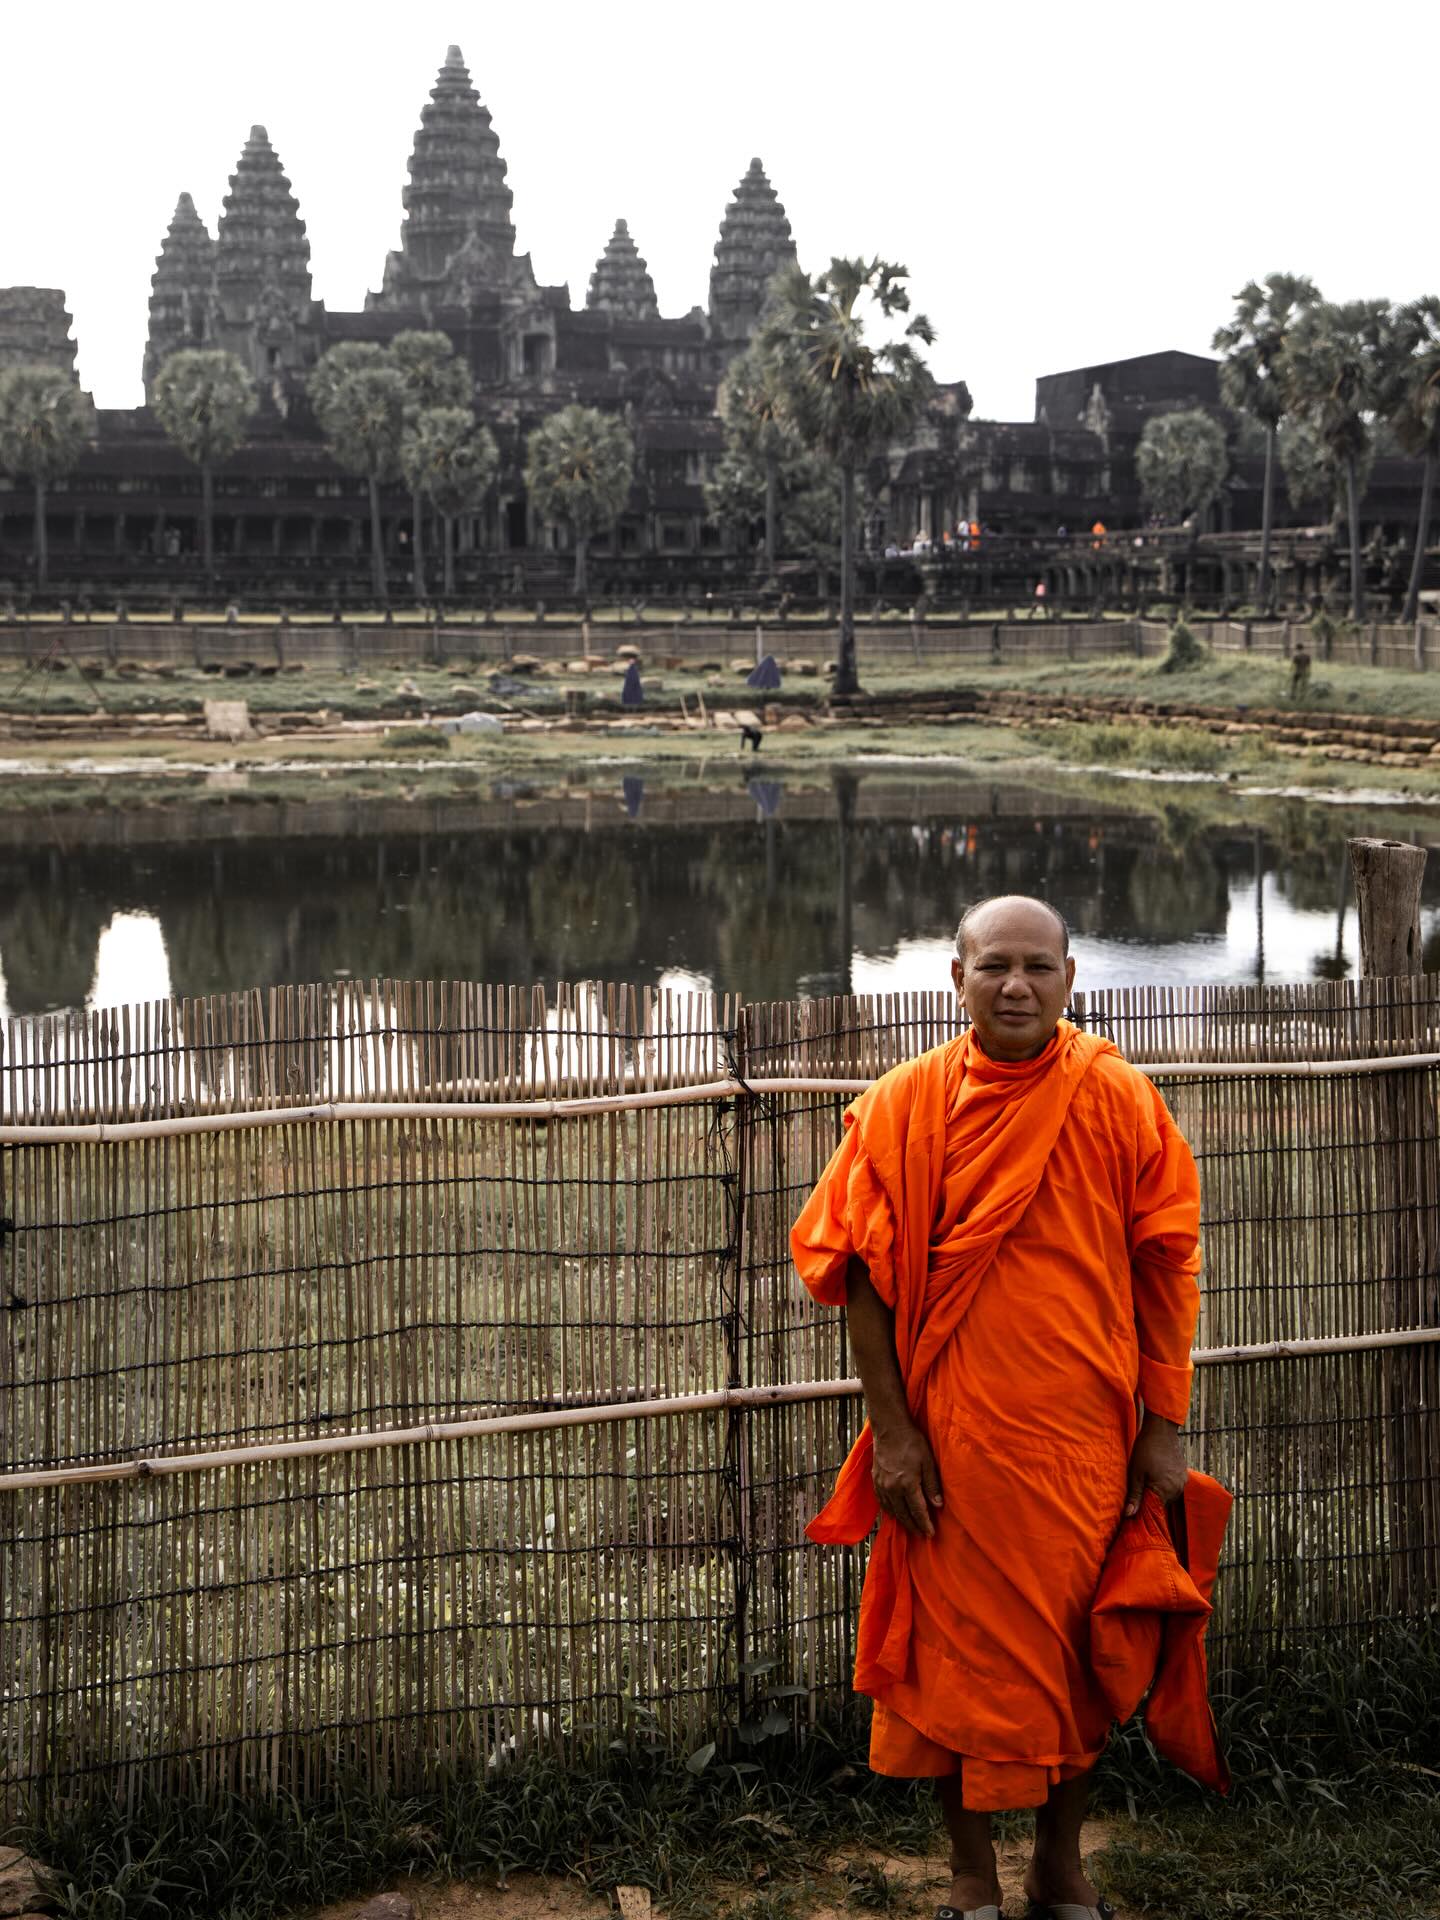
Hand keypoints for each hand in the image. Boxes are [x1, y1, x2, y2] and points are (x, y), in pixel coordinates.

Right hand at [871, 1419, 943, 1536]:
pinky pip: (882, 1502)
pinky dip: (890, 1511)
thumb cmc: (912, 1442)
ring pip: (891, 1511)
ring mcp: (882, 1485)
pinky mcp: (875, 1480)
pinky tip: (895, 1513)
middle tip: (922, 1535)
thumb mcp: (928, 1462)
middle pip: (904, 1514)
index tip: (930, 1534)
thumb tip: (938, 1505)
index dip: (924, 1524)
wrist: (890, 1428)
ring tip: (910, 1527)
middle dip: (913, 1526)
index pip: (917, 1511)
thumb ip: (932, 1485)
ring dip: (902, 1521)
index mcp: (907, 1484)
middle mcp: (892, 1488)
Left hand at [1124, 1413, 1187, 1517]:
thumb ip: (1134, 1495)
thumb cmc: (1146, 1449)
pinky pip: (1173, 1486)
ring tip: (1147, 1482)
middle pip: (1162, 1504)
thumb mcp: (1135, 1472)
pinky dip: (1165, 1485)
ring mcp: (1182, 1481)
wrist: (1161, 1430)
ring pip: (1168, 1495)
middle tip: (1138, 1493)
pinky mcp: (1184, 1474)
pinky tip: (1156, 1475)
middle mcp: (1177, 1489)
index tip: (1134, 1508)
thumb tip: (1129, 1515)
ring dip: (1158, 1492)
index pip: (1155, 1511)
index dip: (1144, 1511)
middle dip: (1151, 1501)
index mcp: (1165, 1491)